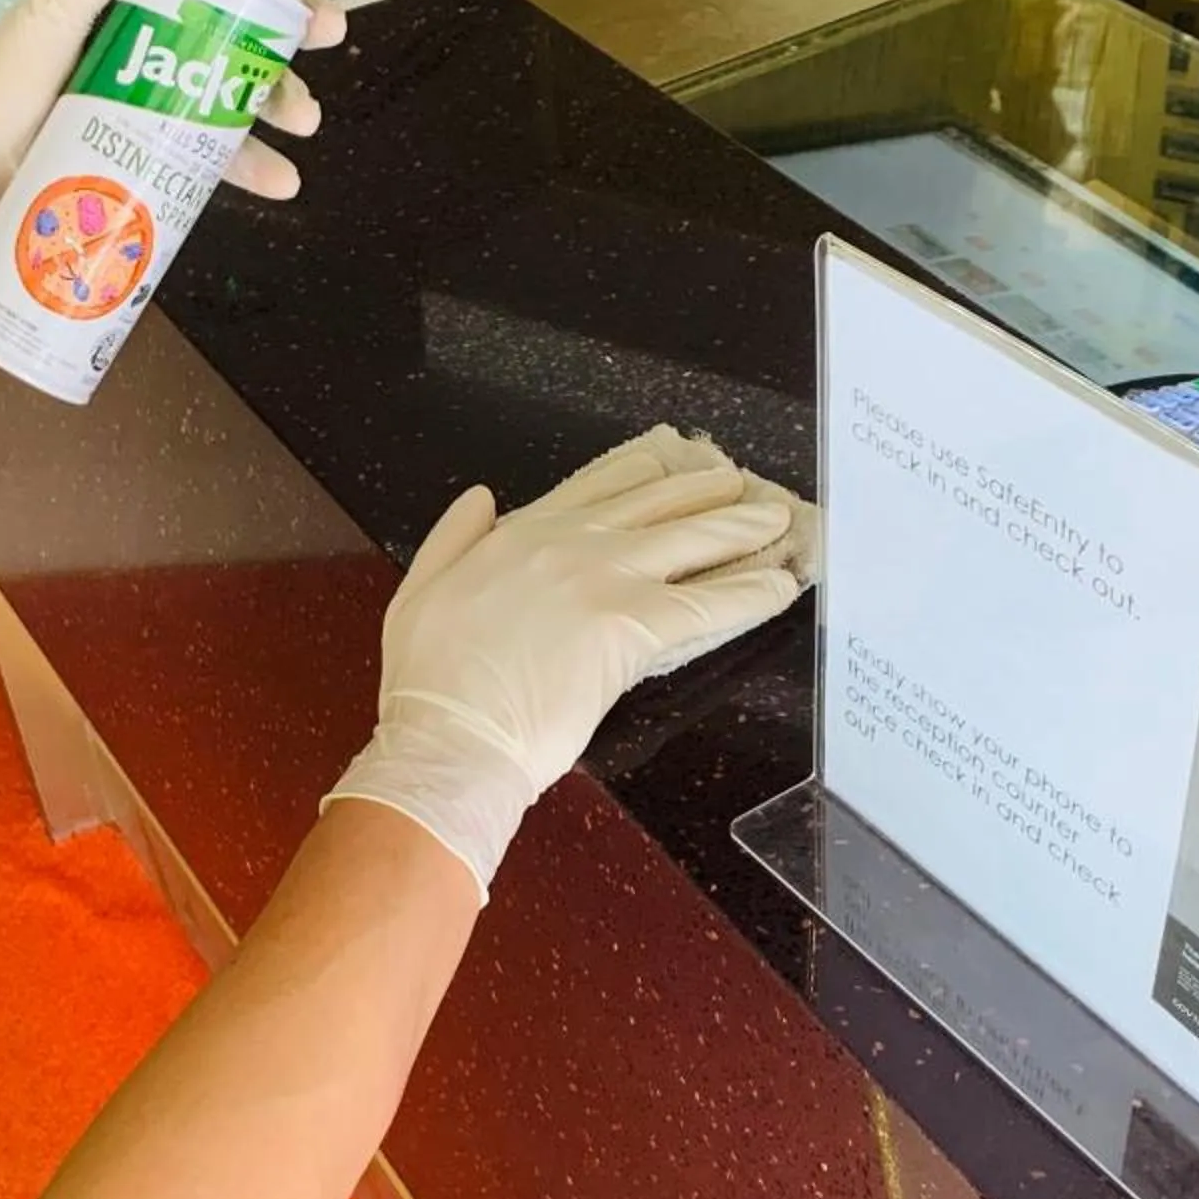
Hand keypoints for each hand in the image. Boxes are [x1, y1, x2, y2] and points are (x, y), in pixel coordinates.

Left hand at [0, 0, 347, 264]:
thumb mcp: (47, 22)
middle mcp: (141, 30)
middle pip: (231, 5)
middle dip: (288, 15)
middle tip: (327, 30)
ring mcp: (150, 89)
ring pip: (236, 80)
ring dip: (281, 95)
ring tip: (304, 119)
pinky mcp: (151, 147)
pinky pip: (213, 150)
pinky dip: (251, 164)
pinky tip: (279, 180)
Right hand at [323, 429, 810, 899]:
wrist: (449, 737)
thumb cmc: (430, 683)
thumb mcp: (419, 590)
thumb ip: (452, 537)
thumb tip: (481, 498)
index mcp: (521, 533)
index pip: (596, 486)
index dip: (641, 472)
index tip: (669, 461)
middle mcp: (570, 542)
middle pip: (656, 502)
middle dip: (705, 490)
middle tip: (740, 483)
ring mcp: (606, 579)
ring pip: (692, 540)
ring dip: (741, 527)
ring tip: (777, 520)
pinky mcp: (633, 627)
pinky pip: (708, 604)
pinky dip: (749, 594)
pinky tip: (779, 587)